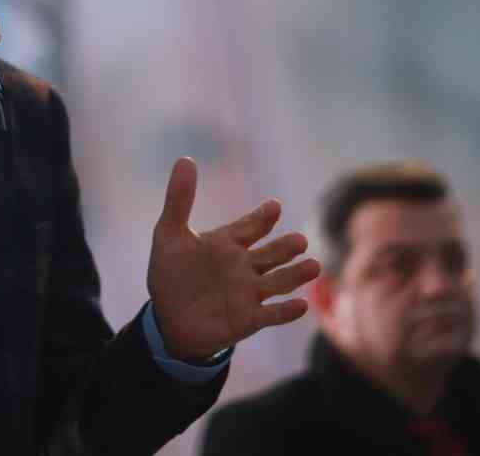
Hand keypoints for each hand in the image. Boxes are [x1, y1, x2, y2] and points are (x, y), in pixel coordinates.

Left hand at [146, 156, 320, 363]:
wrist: (166, 318)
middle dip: (285, 248)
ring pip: (278, 282)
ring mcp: (248, 293)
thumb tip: (185, 159)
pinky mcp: (247, 320)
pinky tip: (301, 305)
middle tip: (299, 240)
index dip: (262, 217)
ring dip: (295, 275)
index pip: (251, 226)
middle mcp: (244, 266)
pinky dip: (286, 311)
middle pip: (272, 254)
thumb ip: (179, 199)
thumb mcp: (169, 234)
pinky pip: (271, 315)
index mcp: (227, 243)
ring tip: (313, 266)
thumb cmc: (170, 274)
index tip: (274, 206)